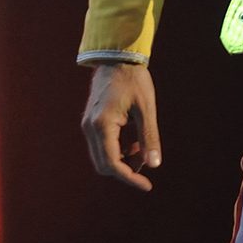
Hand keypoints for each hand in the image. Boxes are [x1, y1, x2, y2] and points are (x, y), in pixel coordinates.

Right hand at [81, 62, 161, 191]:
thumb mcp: (146, 109)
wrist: (117, 57)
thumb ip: (149, 137)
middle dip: (125, 171)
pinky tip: (133, 142)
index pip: (112, 164)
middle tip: (146, 164)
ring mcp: (88, 124)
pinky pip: (101, 146)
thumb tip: (154, 165)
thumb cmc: (134, 80)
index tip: (147, 185)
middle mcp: (90, 127)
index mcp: (102, 125)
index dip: (130, 178)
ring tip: (141, 150)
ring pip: (101, 157)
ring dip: (121, 162)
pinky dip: (117, 151)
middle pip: (103, 165)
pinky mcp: (90, 121)